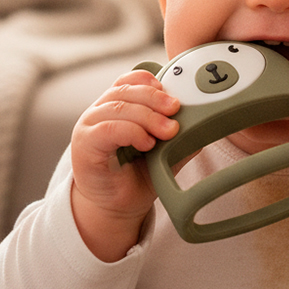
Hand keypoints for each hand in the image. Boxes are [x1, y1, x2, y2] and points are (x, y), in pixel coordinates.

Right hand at [70, 69, 179, 260]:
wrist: (116, 208)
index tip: (172, 96)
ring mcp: (89, 125)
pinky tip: (147, 143)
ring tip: (168, 132)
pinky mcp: (84, 144)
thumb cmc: (136, 177)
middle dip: (155, 98)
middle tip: (176, 111)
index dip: (150, 83)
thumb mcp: (164, 152)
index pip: (129, 80)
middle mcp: (99, 111)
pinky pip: (109, 128)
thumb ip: (178, 135)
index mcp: (116, 106)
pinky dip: (132, 131)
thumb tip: (203, 123)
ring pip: (119, 107)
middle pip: (126, 90)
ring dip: (148, 116)